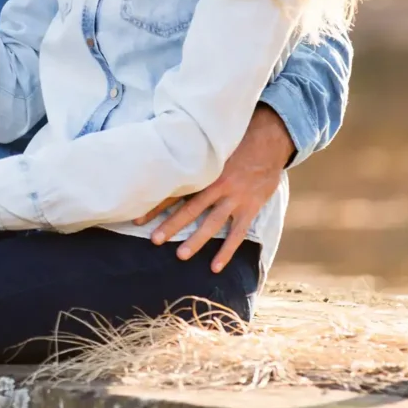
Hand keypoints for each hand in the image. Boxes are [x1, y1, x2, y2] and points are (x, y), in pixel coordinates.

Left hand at [135, 104, 292, 271]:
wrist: (268, 141)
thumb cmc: (235, 142)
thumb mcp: (210, 145)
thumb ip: (191, 157)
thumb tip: (162, 158)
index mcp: (204, 170)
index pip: (175, 190)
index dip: (156, 204)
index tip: (138, 217)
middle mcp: (217, 184)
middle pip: (190, 208)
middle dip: (171, 225)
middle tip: (154, 240)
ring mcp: (234, 198)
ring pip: (212, 223)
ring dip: (196, 240)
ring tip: (180, 255)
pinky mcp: (250, 207)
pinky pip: (237, 233)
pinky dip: (227, 250)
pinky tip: (215, 267)